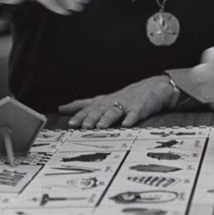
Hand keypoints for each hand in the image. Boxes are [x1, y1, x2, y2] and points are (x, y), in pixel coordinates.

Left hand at [58, 76, 175, 128]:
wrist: (152, 88)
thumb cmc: (124, 97)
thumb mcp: (102, 100)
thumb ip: (82, 105)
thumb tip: (61, 108)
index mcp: (103, 102)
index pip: (89, 108)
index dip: (79, 115)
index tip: (71, 124)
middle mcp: (113, 102)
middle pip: (100, 109)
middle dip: (92, 118)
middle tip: (84, 126)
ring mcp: (127, 104)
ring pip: (115, 111)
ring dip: (107, 118)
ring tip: (101, 126)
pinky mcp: (140, 107)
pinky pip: (135, 113)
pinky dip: (131, 118)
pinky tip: (126, 124)